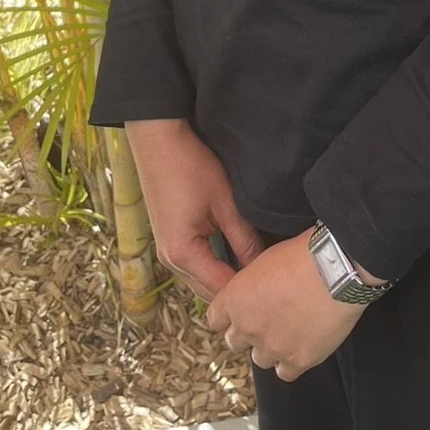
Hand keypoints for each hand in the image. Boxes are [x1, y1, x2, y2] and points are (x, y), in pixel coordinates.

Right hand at [125, 118, 265, 300]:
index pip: (221, 288)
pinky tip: (233, 253)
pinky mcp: (168, 239)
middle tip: (266, 277)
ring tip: (252, 266)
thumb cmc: (190, 166)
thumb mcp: (224, 202)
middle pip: (208, 290)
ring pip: (200, 279)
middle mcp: (170, 260)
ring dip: (223, 277)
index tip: (271, 281)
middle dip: (235, 288)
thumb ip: (244, 237)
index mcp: (183, 254)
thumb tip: (262, 265)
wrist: (158, 140)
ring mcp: (166, 251)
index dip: (247, 288)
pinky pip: (193, 264)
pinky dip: (212, 264)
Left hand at [205, 228, 366, 381]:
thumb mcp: (266, 258)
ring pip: (260, 359)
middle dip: (247, 332)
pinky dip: (291, 362)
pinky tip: (301, 346)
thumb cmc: (303, 254)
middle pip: (234, 342)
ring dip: (270, 348)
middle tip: (264, 321)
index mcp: (236, 299)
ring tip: (288, 332)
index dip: (227, 315)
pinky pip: (285, 372)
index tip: (237, 312)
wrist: (335, 269)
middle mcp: (248, 327)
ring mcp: (272, 347)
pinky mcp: (298, 360)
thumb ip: (251, 283)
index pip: (215, 318)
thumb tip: (252, 290)